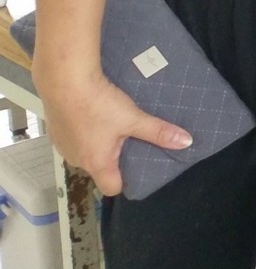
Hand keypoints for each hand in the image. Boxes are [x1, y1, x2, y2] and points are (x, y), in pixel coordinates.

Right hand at [37, 70, 190, 197]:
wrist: (64, 81)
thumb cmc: (98, 103)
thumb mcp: (133, 118)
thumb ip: (158, 132)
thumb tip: (186, 142)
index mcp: (96, 162)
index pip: (111, 188)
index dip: (126, 181)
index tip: (139, 167)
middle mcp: (76, 159)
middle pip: (100, 169)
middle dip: (116, 158)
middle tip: (132, 141)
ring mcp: (63, 145)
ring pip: (86, 153)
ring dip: (99, 144)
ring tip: (115, 126)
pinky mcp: (56, 130)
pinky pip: (75, 139)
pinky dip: (85, 132)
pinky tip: (94, 115)